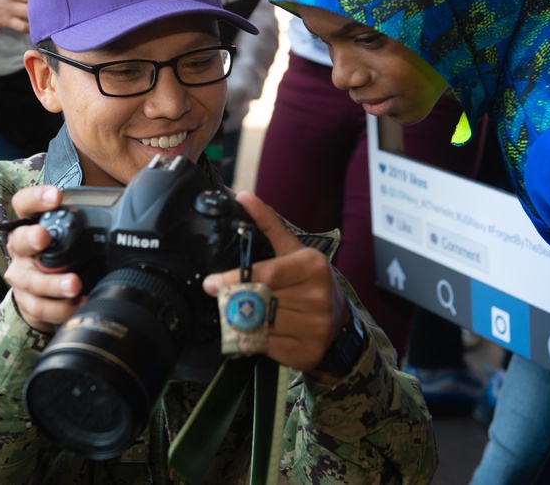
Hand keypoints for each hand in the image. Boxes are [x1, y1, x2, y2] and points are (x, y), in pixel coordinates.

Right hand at [3, 184, 83, 332]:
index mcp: (32, 226)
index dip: (36, 198)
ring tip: (74, 285)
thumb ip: (87, 222)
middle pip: (20, 240)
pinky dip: (59, 308)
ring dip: (52, 283)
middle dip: (32, 238)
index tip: (55, 197)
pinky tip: (78, 305)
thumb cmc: (64, 255)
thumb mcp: (71, 235)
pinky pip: (39, 307)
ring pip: (30, 280)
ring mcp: (22, 276)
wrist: (46, 292)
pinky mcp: (26, 301)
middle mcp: (22, 249)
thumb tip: (126, 210)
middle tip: (45, 237)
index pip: (25, 204)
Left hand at [202, 191, 351, 376]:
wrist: (339, 323)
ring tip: (244, 316)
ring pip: (260, 325)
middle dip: (236, 302)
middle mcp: (317, 296)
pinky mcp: (307, 353)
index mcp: (312, 265)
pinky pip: (267, 346)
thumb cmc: (310, 281)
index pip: (265, 274)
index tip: (210, 283)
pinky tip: (261, 332)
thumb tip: (243, 196)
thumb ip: (268, 224)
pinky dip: (257, 341)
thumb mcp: (292, 250)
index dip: (234, 279)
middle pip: (260, 300)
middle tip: (222, 301)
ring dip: (245, 323)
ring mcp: (314, 327)